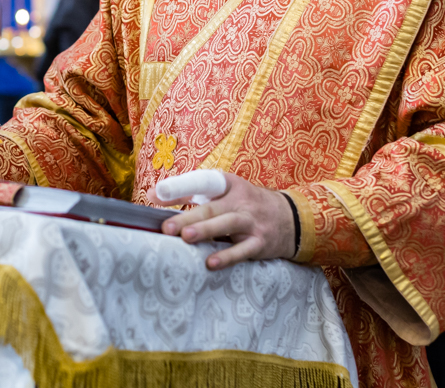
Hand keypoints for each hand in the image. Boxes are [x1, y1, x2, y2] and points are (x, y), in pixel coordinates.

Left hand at [156, 173, 296, 269]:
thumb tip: (152, 195)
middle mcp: (240, 201)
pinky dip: (227, 257)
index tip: (156, 194)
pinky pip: (242, 250)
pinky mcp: (260, 243)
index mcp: (228, 185)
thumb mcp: (224, 192)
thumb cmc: (246, 204)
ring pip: (227, 225)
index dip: (180, 186)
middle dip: (188, 217)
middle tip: (166, 227)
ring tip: (186, 237)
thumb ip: (189, 193)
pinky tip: (210, 263)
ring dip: (206, 231)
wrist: (291, 218)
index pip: (203, 182)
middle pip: (211, 208)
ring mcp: (251, 222)